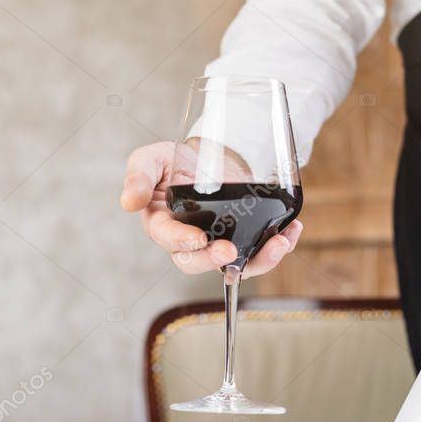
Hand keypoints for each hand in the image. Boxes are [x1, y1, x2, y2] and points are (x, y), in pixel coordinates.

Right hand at [120, 141, 302, 277]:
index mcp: (163, 225)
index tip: (197, 238)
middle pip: (197, 263)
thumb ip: (139, 177)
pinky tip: (291, 230)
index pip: (168, 240)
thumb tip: (129, 203)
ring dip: (258, 260)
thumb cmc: (173, 162)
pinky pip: (259, 252)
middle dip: (213, 260)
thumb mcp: (151, 159)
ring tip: (277, 243)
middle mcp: (190, 241)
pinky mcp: (243, 238)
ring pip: (235, 265)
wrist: (207, 156)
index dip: (182, 242)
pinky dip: (278, 246)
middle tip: (229, 251)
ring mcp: (219, 242)